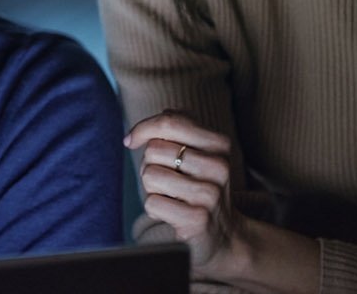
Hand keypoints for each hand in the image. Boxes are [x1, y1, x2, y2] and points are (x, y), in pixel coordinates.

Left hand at [123, 112, 245, 269]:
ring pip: (150, 175)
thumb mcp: (199, 154)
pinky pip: (152, 203)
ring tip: (172, 197)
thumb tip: (139, 131)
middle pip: (154, 150)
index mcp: (219, 145)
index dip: (142, 128)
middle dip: (149, 165)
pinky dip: (155, 209)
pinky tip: (173, 214)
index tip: (130, 141)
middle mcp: (219, 166)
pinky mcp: (197, 219)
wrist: (225, 235)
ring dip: (151, 189)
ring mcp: (210, 194)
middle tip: (167, 181)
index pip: (170, 121)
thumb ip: (177, 129)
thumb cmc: (201, 188)